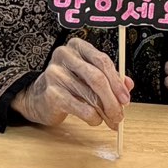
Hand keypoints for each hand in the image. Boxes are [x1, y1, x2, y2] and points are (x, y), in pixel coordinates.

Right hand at [12, 37, 132, 130]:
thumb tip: (128, 85)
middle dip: (113, 100)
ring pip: (91, 96)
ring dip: (105, 112)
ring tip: (111, 120)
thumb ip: (110, 78)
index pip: (102, 60)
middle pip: (97, 78)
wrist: (39, 97)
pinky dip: (93, 117)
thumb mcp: (89, 76)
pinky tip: (94, 120)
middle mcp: (64, 55)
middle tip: (120, 114)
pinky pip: (82, 108)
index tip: (125, 98)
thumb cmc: (68, 84)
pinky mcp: (52, 93)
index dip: (117, 81)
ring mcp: (55, 73)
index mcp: (77, 47)